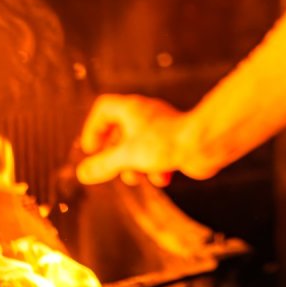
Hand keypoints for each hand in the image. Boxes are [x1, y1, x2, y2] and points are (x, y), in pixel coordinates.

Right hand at [75, 94, 202, 186]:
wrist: (203, 144)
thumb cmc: (164, 143)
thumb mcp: (127, 157)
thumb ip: (103, 165)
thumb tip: (82, 173)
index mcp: (131, 109)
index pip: (104, 109)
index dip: (94, 128)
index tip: (92, 150)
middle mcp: (146, 114)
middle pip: (120, 130)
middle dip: (116, 155)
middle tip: (113, 169)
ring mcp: (162, 127)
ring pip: (139, 145)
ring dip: (135, 165)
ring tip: (138, 176)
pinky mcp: (176, 141)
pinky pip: (158, 154)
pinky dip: (156, 167)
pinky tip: (162, 177)